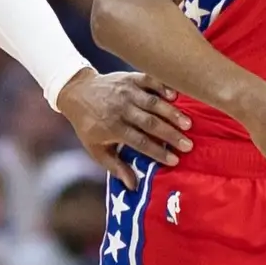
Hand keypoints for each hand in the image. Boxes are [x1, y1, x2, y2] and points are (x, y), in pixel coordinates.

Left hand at [57, 69, 193, 188]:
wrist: (77, 92)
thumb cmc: (89, 125)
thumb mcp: (96, 149)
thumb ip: (115, 167)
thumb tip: (133, 186)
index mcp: (112, 128)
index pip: (139, 142)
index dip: (157, 152)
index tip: (174, 160)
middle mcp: (121, 109)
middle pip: (149, 123)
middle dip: (170, 135)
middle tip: (188, 145)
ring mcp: (126, 92)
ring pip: (153, 103)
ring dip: (171, 113)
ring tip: (188, 124)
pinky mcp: (130, 78)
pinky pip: (149, 81)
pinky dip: (163, 87)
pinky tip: (176, 96)